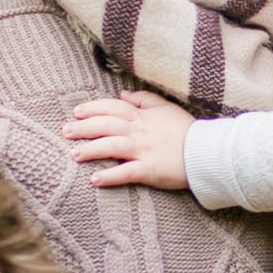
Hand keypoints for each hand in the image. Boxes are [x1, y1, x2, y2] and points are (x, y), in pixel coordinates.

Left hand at [65, 89, 193, 189]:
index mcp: (143, 116)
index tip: (76, 112)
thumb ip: (144, 99)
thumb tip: (123, 92)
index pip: (112, 107)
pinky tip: (95, 180)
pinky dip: (110, 176)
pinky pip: (126, 172)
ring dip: (90, 150)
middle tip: (65, 132)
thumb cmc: (188, 130)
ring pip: (111, 146)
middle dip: (83, 128)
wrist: (207, 151)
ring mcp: (144, 150)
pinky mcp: (150, 170)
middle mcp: (140, 131)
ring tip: (74, 155)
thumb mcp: (167, 107)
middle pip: (105, 125)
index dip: (92, 108)